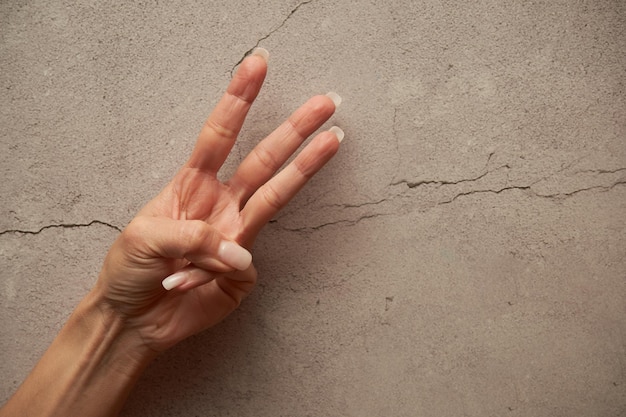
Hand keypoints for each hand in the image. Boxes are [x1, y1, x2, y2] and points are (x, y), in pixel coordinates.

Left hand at [93, 49, 342, 353]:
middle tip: (324, 102)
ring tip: (332, 140)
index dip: (238, 100)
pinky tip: (181, 286)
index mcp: (192, 187)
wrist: (132, 320)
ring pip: (274, 199)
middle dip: (292, 129)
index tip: (256, 65)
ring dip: (304, 167)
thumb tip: (238, 250)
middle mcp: (220, 206)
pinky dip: (206, 275)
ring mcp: (235, 238)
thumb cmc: (129, 271)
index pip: (219, 136)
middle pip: (263, 160)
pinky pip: (237, 269)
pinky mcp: (242, 275)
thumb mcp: (146, 238)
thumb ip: (193, 237)